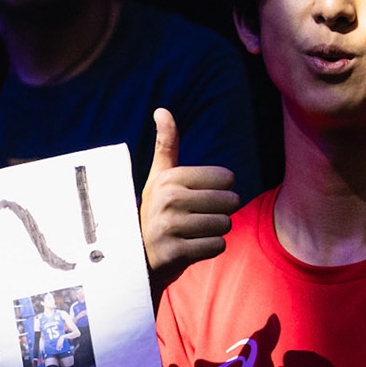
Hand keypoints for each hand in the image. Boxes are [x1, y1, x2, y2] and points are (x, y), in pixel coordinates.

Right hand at [141, 108, 237, 293]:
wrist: (137, 256)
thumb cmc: (156, 212)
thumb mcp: (159, 177)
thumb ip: (166, 144)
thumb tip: (162, 110)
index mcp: (169, 178)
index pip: (225, 178)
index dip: (219, 190)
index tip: (197, 198)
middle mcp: (168, 199)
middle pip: (228, 202)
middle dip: (220, 212)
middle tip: (196, 218)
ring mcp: (170, 227)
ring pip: (225, 224)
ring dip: (215, 231)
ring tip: (192, 232)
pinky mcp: (175, 253)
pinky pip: (217, 246)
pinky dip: (209, 248)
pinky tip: (190, 247)